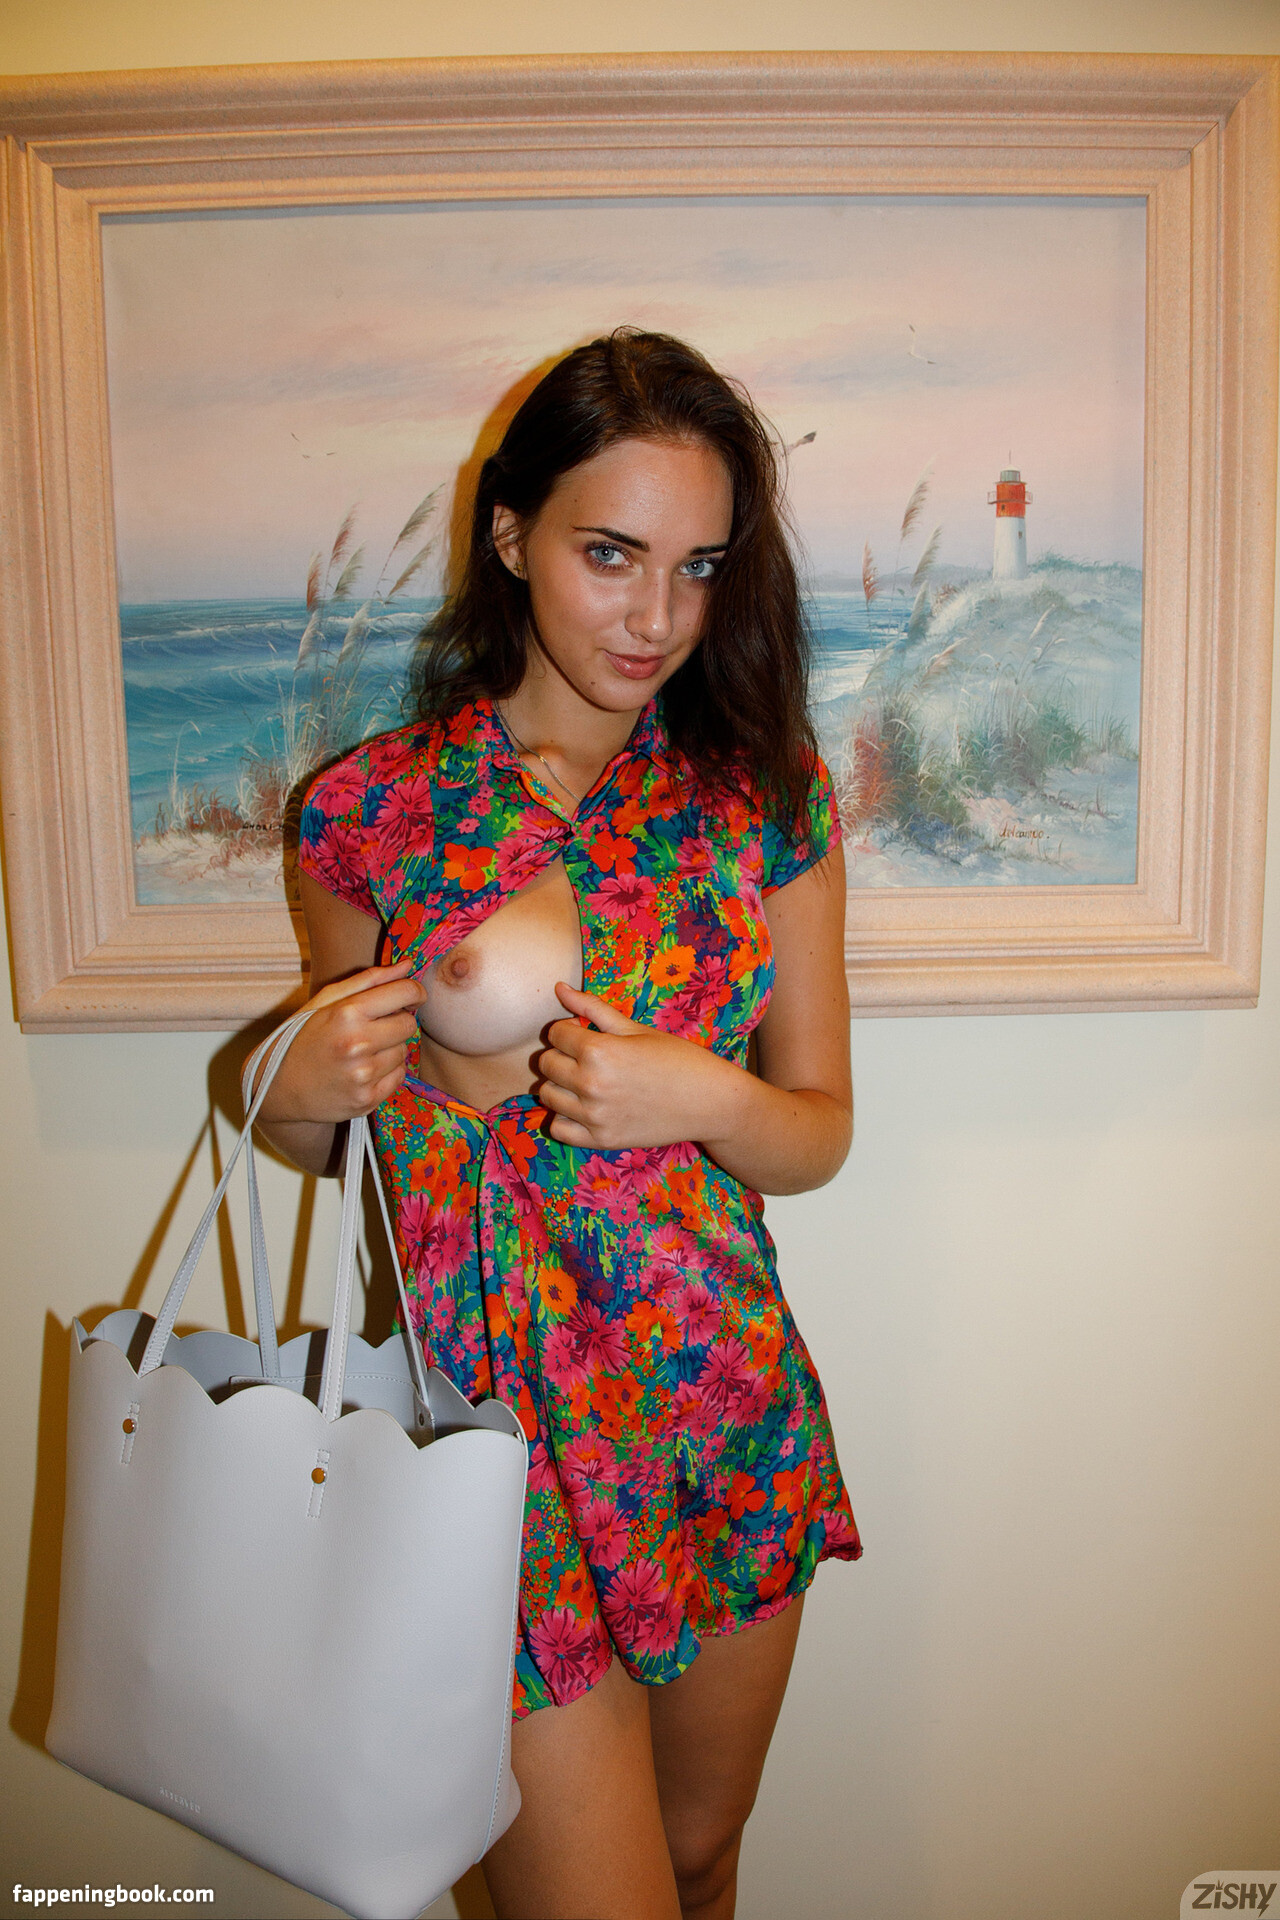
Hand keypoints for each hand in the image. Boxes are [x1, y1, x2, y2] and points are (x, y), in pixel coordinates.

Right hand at [255, 957, 425, 1124]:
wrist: (278, 1087)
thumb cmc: (304, 1038)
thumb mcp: (326, 1001)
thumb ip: (369, 980)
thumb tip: (407, 966)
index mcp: (346, 1013)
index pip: (405, 993)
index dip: (414, 992)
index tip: (411, 996)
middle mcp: (357, 1044)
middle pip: (409, 1024)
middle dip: (398, 1021)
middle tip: (376, 1026)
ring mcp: (363, 1075)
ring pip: (404, 1051)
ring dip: (390, 1048)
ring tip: (362, 1051)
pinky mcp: (367, 1099)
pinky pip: (399, 1076)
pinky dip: (387, 1071)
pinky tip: (363, 1070)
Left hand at [537, 982, 740, 1150]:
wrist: (709, 1102)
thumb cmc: (676, 1058)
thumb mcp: (635, 1028)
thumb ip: (592, 1008)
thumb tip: (558, 988)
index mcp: (598, 1051)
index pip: (555, 1034)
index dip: (568, 1030)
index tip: (586, 1035)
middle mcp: (590, 1084)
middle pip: (546, 1064)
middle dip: (561, 1056)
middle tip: (587, 1058)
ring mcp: (594, 1116)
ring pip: (548, 1095)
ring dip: (560, 1085)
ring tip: (586, 1081)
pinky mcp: (601, 1140)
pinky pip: (558, 1129)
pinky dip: (564, 1118)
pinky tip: (583, 1108)